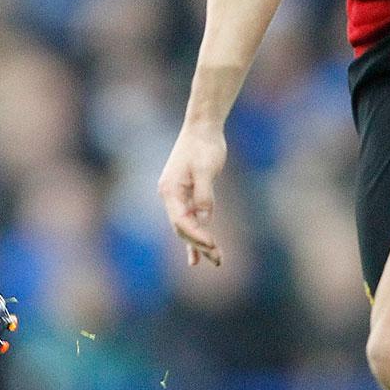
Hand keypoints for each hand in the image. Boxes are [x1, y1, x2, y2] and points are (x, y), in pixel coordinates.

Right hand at [158, 123, 227, 267]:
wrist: (202, 128)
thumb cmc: (204, 146)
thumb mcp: (206, 169)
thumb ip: (204, 195)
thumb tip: (204, 219)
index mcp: (170, 190)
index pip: (181, 221)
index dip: (196, 235)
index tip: (213, 244)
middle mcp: (170, 197)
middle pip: (183, 228)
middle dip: (200, 244)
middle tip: (219, 258)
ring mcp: (177, 198)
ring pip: (187, 228)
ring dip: (200, 244)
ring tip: (217, 260)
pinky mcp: (187, 197)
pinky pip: (190, 221)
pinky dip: (195, 238)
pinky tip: (197, 258)